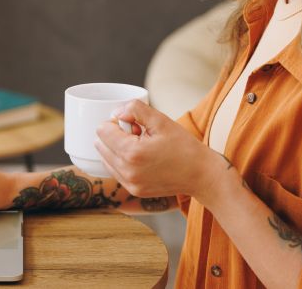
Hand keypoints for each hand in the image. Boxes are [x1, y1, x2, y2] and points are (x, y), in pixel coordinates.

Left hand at [95, 100, 231, 201]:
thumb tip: (117, 112)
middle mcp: (127, 172)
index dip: (116, 121)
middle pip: (100, 145)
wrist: (201, 175)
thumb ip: (135, 110)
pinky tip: (142, 157)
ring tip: (141, 146)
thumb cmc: (184, 147)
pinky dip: (122, 161)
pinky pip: (115, 171)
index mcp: (132, 153)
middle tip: (138, 134)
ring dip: (117, 149)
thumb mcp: (161, 121)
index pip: (102, 131)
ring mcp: (129, 184)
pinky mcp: (134, 191)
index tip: (134, 124)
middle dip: (115, 135)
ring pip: (105, 159)